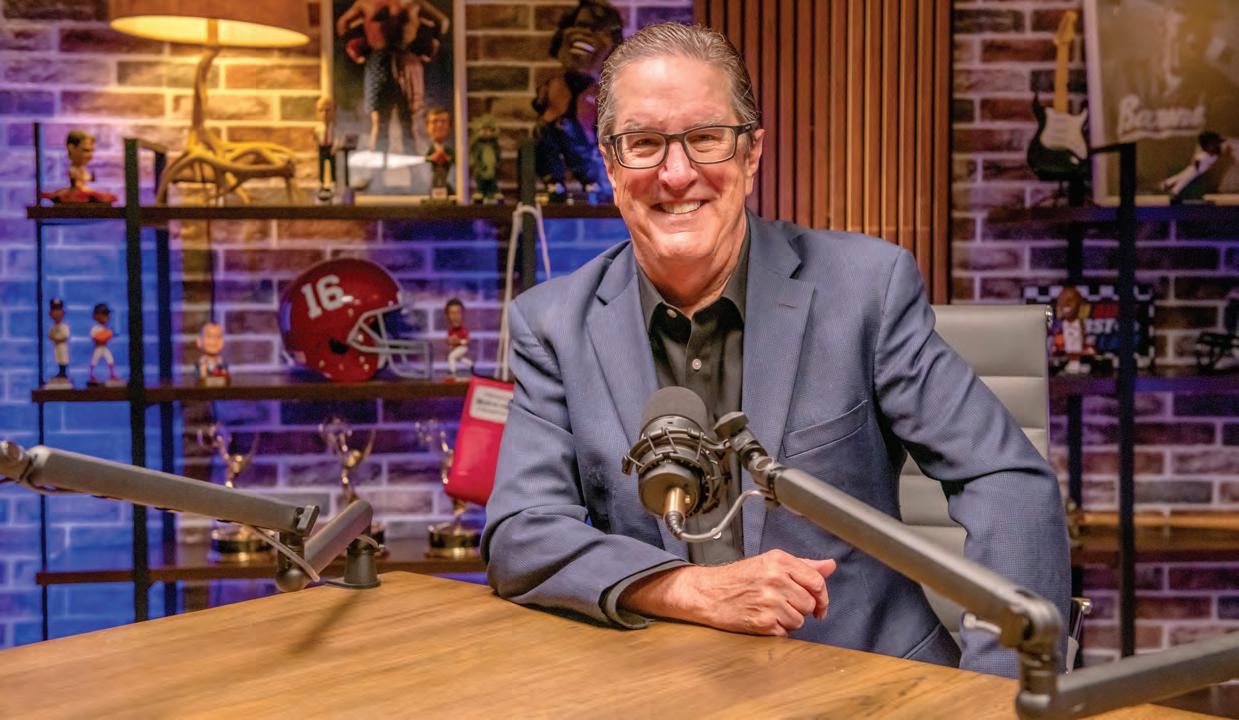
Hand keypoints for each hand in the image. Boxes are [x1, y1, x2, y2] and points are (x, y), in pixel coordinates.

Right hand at [619, 550, 837, 636]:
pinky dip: (777, 630)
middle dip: (800, 608)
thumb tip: (830, 566)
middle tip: (784, 604)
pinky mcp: (762, 621)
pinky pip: (785, 632)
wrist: (708, 592)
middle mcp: (776, 579)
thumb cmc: (737, 578)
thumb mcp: (770, 563)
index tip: (819, 604)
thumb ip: (803, 565)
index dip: (822, 596)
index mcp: (779, 561)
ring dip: (789, 620)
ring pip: (800, 620)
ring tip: (771, 610)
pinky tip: (764, 619)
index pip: (817, 581)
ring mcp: (769, 601)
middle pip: (809, 603)